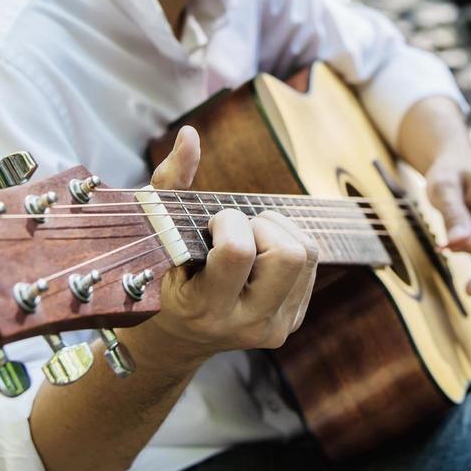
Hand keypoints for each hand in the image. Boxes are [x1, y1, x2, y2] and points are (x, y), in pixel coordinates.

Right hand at [145, 126, 319, 361]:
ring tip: (248, 238)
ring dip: (277, 232)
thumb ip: (170, 183)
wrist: (179, 335)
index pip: (237, 252)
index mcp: (205, 307)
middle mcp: (246, 323)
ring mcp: (275, 325)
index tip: (212, 224)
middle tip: (236, 230)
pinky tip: (259, 254)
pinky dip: (287, 243)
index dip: (228, 222)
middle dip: (262, 227)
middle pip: (288, 255)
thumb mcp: (157, 232)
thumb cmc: (162, 274)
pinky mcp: (293, 320)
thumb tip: (190, 136)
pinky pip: (312, 263)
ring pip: (307, 253)